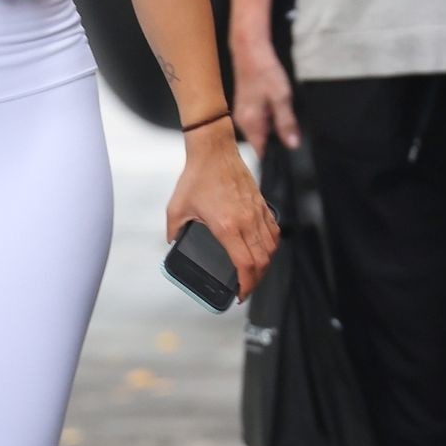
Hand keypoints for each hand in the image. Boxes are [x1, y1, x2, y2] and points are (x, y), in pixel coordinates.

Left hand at [165, 121, 279, 303]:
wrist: (214, 150)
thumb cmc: (196, 177)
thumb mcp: (176, 208)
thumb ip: (173, 231)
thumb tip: (173, 244)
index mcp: (226, 226)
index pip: (245, 264)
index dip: (246, 284)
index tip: (240, 294)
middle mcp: (246, 221)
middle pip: (262, 261)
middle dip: (256, 281)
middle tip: (246, 289)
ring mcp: (257, 212)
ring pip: (271, 248)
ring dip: (265, 265)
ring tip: (254, 273)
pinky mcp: (262, 204)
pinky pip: (273, 231)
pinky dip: (271, 246)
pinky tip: (262, 251)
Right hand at [232, 40, 299, 157]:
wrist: (250, 51)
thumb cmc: (264, 72)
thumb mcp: (282, 98)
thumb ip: (286, 123)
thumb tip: (292, 145)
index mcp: (250, 123)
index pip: (260, 151)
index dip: (275, 155)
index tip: (288, 154)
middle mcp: (243, 123)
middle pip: (262, 142)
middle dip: (277, 140)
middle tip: (291, 128)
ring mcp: (243, 116)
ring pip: (261, 131)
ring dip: (274, 127)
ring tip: (283, 112)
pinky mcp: (246, 108)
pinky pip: (259, 121)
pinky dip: (269, 118)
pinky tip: (277, 107)